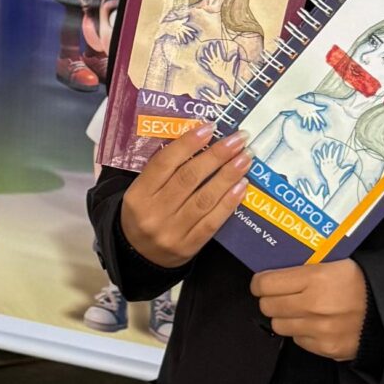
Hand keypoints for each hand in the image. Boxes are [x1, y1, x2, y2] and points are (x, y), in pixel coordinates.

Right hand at [120, 124, 250, 269]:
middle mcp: (154, 213)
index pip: (165, 162)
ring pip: (204, 198)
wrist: (137, 257)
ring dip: (229, 175)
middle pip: (189, 178)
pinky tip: (241, 186)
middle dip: (217, 155)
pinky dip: (229, 202)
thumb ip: (162, 169)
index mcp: (138, 195)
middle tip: (238, 139)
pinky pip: (212, 221)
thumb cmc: (143, 215)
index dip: (188, 143)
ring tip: (246, 158)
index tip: (210, 127)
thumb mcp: (141, 191)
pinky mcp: (188, 246)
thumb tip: (196, 139)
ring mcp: (172, 231)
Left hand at [252, 259, 367, 360]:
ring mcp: (319, 330)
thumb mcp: (336, 263)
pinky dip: (302, 332)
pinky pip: (298, 340)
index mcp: (316, 277)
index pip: (266, 284)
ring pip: (279, 326)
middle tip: (279, 295)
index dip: (260, 283)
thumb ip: (305, 268)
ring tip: (299, 309)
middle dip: (270, 300)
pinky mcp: (325, 348)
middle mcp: (314, 305)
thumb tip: (274, 273)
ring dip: (285, 317)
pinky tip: (316, 323)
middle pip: (268, 307)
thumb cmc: (363, 282)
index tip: (261, 282)